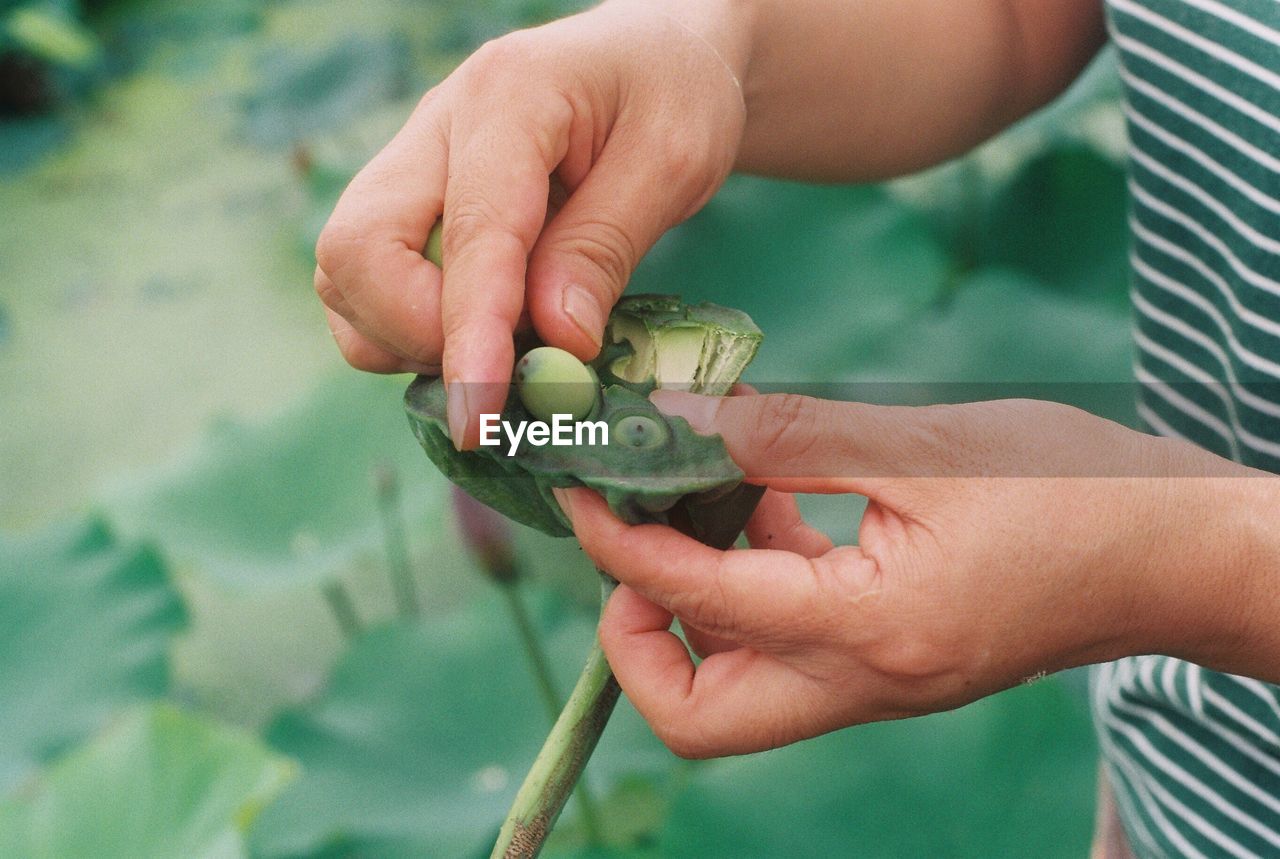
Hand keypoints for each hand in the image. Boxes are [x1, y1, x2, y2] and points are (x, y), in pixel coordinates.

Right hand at [313, 0, 748, 447]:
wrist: (652, 52)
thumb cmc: (672, 93)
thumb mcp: (673, 161)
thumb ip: (607, 248)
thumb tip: (557, 343)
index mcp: (508, 99)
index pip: (470, 234)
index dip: (471, 334)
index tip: (480, 413)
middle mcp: (434, 128)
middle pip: (355, 251)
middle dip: (418, 335)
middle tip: (508, 367)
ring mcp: (410, 164)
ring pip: (344, 275)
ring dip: (404, 338)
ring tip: (502, 349)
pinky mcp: (407, 202)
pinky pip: (364, 284)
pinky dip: (404, 330)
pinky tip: (481, 334)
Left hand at [553, 391, 1277, 758]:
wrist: (1175, 553)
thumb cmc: (1076, 493)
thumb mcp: (925, 448)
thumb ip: (794, 436)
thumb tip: (686, 419)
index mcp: (867, 632)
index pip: (698, 607)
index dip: (620, 549)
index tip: (579, 492)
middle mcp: (863, 681)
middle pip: (700, 717)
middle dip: (636, 639)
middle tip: (633, 544)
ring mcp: (879, 681)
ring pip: (741, 686)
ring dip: (698, 601)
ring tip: (707, 498)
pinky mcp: (894, 658)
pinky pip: (792, 643)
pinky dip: (759, 581)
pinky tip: (776, 503)